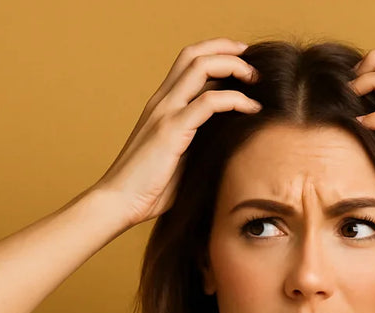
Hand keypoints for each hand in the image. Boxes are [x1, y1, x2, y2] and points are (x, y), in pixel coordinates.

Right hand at [91, 37, 261, 228]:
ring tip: (256, 80)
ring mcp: (165, 112)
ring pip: (201, 67)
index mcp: (161, 105)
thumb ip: (197, 141)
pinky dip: (236, 99)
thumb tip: (229, 139)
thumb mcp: (179, 157)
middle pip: (193, 53)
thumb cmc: (148, 188)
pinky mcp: (172, 130)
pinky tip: (252, 109)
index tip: (243, 62)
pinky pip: (209, 102)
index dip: (216, 54)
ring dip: (234, 66)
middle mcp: (161, 101)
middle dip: (227, 49)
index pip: (188, 63)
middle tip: (253, 60)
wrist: (118, 202)